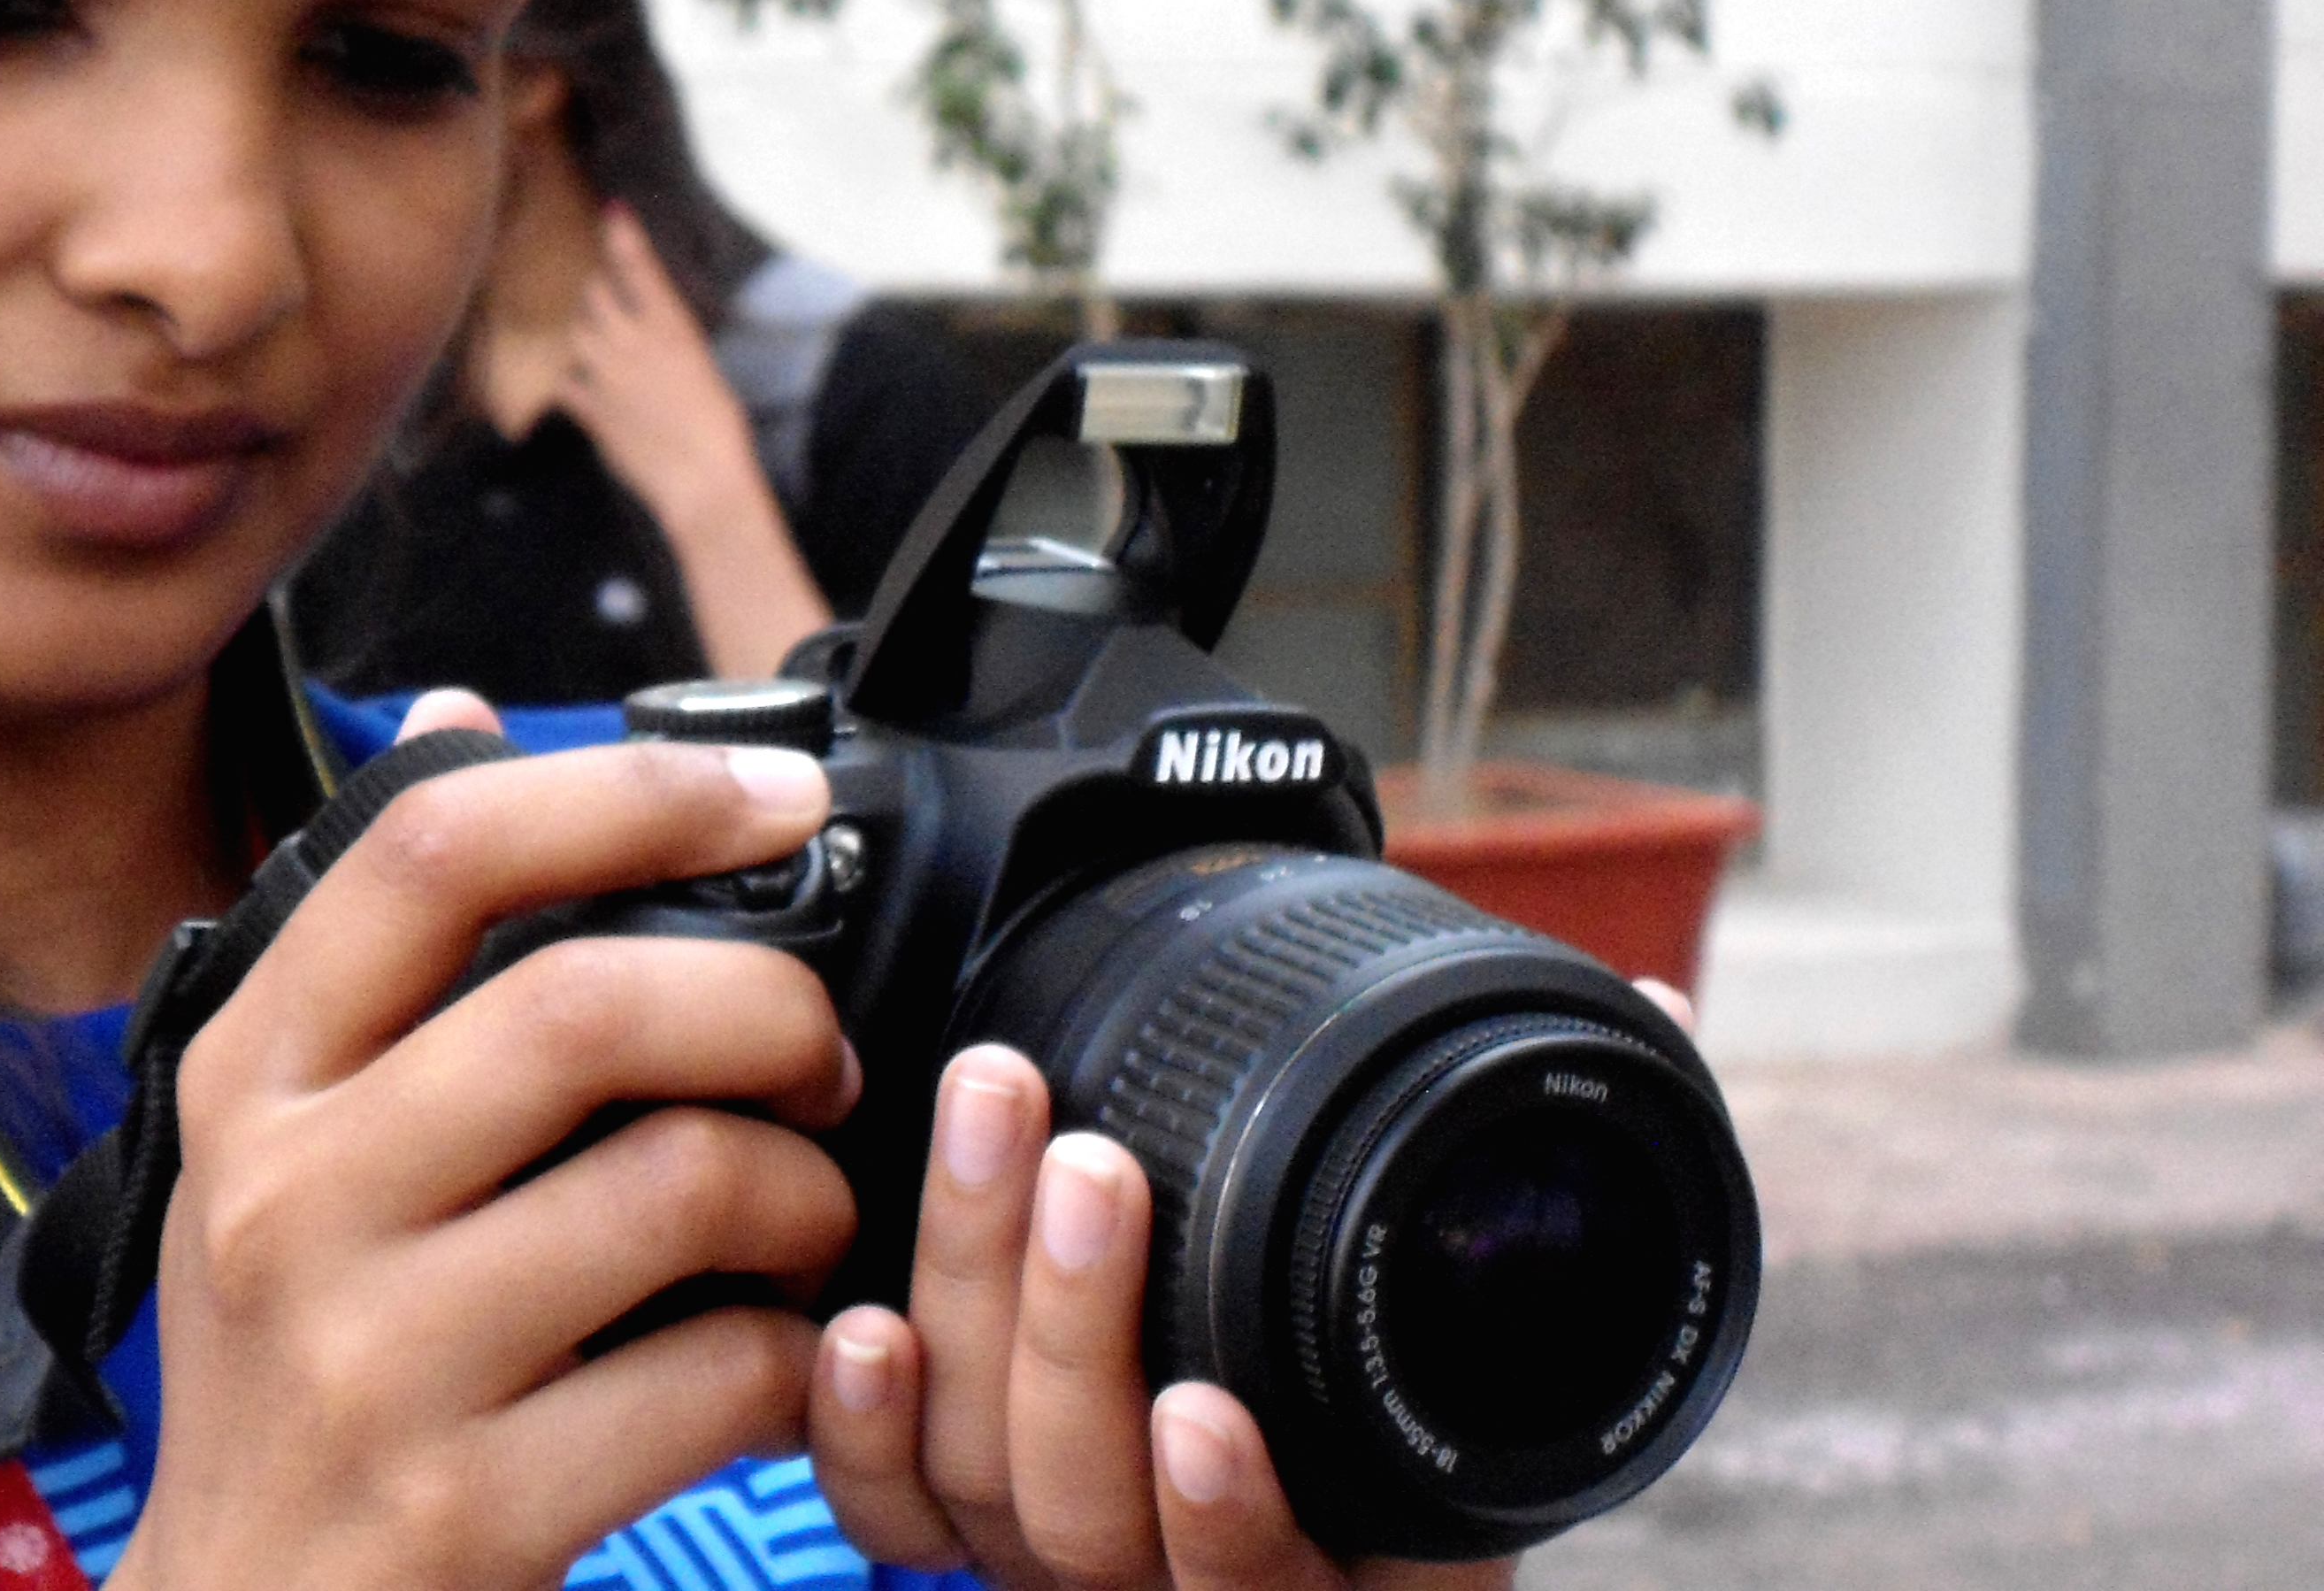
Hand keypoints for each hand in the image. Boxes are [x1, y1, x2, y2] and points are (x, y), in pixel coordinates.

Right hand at [111, 692, 863, 1590]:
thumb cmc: (293, 1372)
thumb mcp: (281, 1145)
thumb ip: (377, 952)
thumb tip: (457, 714)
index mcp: (251, 1074)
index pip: (432, 849)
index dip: (634, 793)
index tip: (779, 798)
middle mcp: (285, 1196)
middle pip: (583, 1002)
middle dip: (767, 1012)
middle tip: (821, 1063)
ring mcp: (369, 1360)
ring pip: (679, 1181)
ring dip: (805, 1193)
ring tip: (807, 1220)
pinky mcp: (465, 1509)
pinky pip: (716, 1375)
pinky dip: (798, 1357)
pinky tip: (781, 1360)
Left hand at [562, 205, 832, 677]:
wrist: (702, 479)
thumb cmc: (717, 429)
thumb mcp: (701, 369)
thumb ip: (667, 345)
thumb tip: (647, 335)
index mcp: (673, 326)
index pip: (639, 266)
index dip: (622, 235)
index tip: (613, 211)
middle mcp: (633, 340)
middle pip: (595, 293)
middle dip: (597, 292)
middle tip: (604, 298)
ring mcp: (605, 372)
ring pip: (576, 331)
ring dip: (583, 332)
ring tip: (597, 343)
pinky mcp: (589, 406)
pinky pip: (565, 381)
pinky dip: (570, 382)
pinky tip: (581, 390)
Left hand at [806, 1046, 1517, 1590]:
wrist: (1309, 1523)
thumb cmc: (1408, 1412)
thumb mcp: (1510, 1348)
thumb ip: (1576, 1173)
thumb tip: (1665, 996)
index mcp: (1329, 1563)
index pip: (1264, 1579)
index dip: (1227, 1510)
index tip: (1209, 1408)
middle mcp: (1179, 1584)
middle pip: (1085, 1505)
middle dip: (1077, 1325)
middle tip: (1087, 1161)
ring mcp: (1061, 1559)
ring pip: (980, 1475)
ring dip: (981, 1295)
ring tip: (998, 1125)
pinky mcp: (951, 1528)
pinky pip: (887, 1515)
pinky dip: (862, 1426)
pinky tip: (864, 1317)